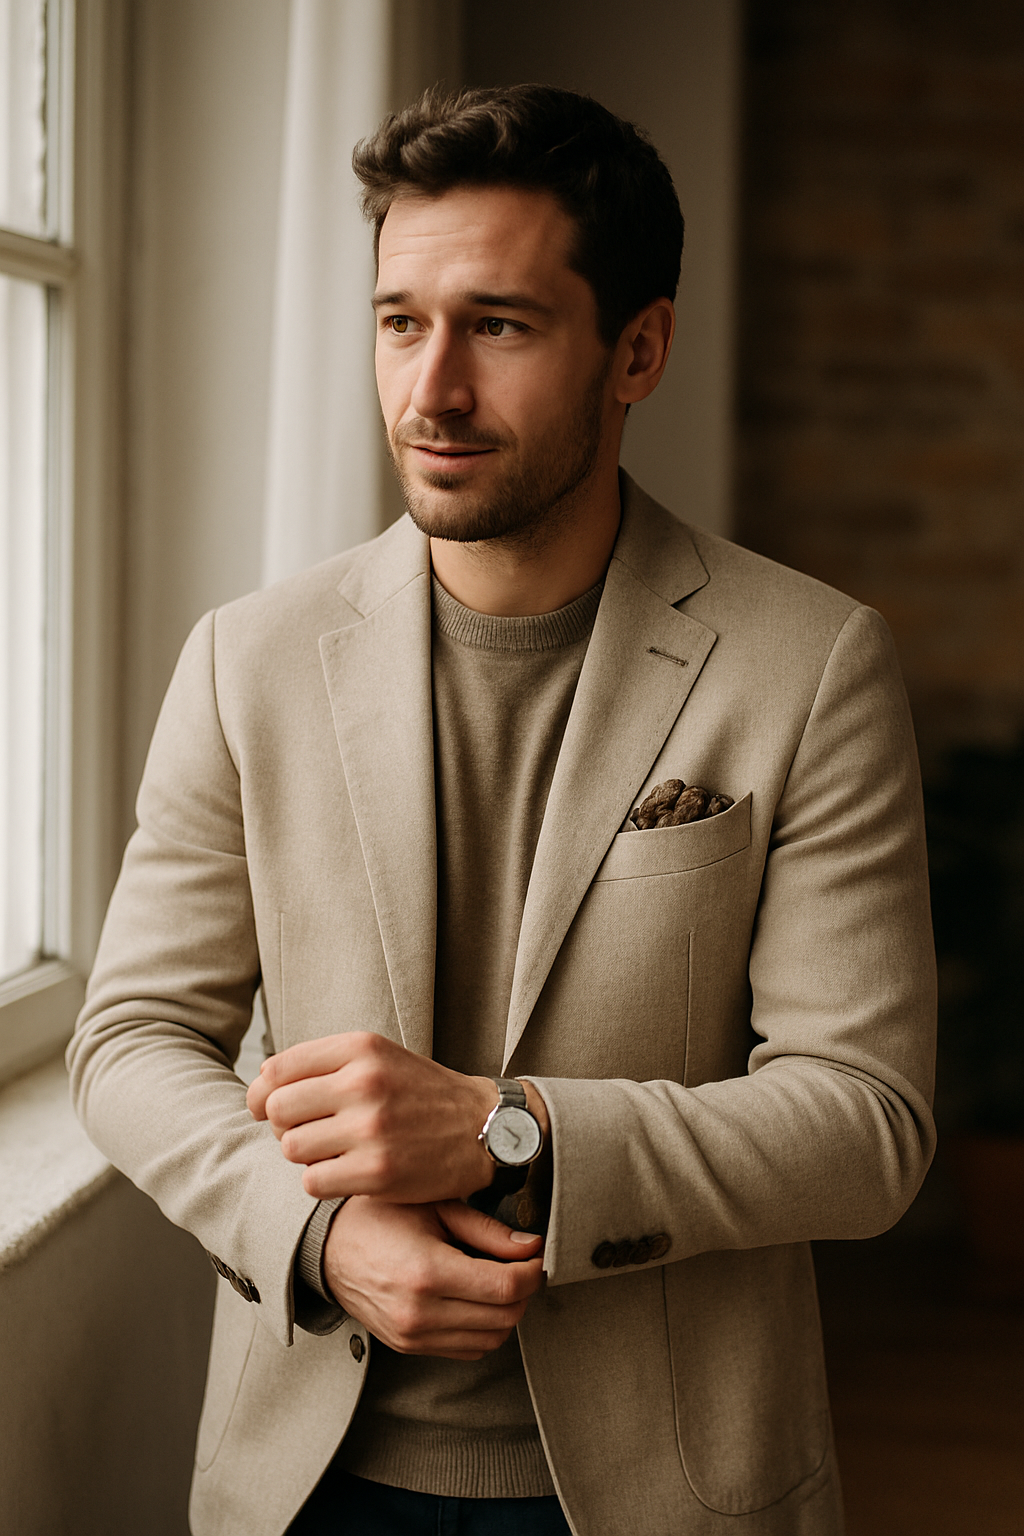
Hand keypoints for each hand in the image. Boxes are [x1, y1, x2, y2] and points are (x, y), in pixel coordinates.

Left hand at [246, 1031, 548, 1201]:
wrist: (485, 1128)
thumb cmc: (422, 1094)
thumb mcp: (379, 1057)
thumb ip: (324, 1063)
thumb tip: (261, 1082)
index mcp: (360, 1048)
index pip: (277, 1069)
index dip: (262, 1094)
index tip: (268, 1109)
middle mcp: (363, 1082)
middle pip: (276, 1109)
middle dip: (284, 1126)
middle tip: (309, 1133)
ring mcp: (370, 1128)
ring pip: (290, 1148)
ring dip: (304, 1156)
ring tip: (331, 1152)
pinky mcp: (378, 1171)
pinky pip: (313, 1182)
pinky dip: (322, 1182)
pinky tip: (345, 1173)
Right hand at [323, 1197, 543, 1359]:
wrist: (329, 1249)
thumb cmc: (379, 1218)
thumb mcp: (434, 1208)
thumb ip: (486, 1230)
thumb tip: (529, 1246)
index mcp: (427, 1272)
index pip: (505, 1288)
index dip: (532, 1272)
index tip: (535, 1255)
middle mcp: (420, 1313)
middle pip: (504, 1318)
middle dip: (524, 1291)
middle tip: (522, 1264)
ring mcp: (413, 1336)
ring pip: (491, 1339)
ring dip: (507, 1312)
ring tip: (501, 1280)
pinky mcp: (409, 1347)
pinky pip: (467, 1349)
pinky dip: (484, 1328)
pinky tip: (477, 1299)